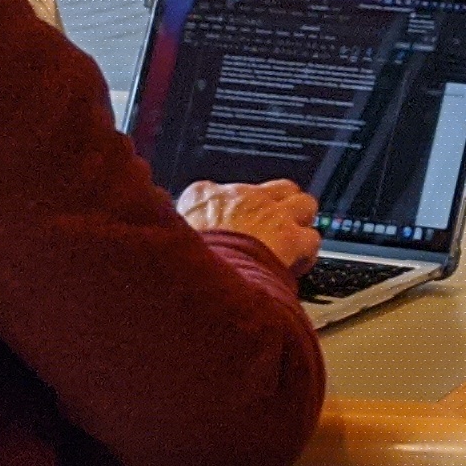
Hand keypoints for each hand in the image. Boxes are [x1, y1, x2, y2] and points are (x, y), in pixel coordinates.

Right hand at [178, 179, 319, 270]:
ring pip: (302, 204)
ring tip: (291, 242)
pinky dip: (306, 253)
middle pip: (273, 187)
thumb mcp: (166, 241)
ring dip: (299, 224)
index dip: (229, 207)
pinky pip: (311, 238)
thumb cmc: (181, 266)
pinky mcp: (289, 237)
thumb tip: (154, 245)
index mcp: (202, 197)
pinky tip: (297, 264)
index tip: (228, 220)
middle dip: (278, 206)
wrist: (204, 278)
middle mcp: (239, 198)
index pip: (216, 189)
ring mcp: (268, 214)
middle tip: (273, 228)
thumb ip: (170, 234)